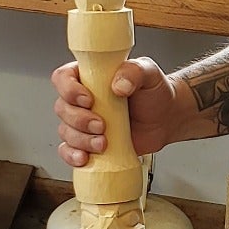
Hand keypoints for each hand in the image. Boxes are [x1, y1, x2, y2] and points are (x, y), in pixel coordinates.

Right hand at [51, 57, 194, 167]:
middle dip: (79, 120)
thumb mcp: (148, 73)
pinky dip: (72, 156)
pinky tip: (85, 157)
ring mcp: (83, 123)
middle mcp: (81, 100)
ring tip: (104, 143)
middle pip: (62, 108)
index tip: (88, 99)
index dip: (69, 90)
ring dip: (81, 140)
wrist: (165, 119)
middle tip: (102, 125)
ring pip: (65, 132)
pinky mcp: (88, 143)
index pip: (63, 78)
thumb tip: (119, 85)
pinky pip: (68, 151)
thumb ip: (134, 71)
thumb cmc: (154, 93)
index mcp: (90, 77)